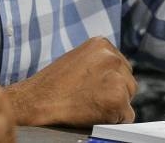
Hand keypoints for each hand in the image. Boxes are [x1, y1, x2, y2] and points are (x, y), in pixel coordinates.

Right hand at [5, 37, 135, 126]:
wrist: (35, 101)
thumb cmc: (51, 85)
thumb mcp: (77, 60)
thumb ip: (98, 63)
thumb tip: (114, 75)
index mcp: (101, 44)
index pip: (121, 65)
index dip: (109, 80)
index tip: (96, 88)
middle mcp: (111, 57)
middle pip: (128, 80)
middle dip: (116, 92)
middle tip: (92, 99)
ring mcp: (115, 77)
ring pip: (128, 98)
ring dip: (115, 106)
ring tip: (90, 106)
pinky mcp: (117, 98)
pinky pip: (127, 116)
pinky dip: (114, 120)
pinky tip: (94, 115)